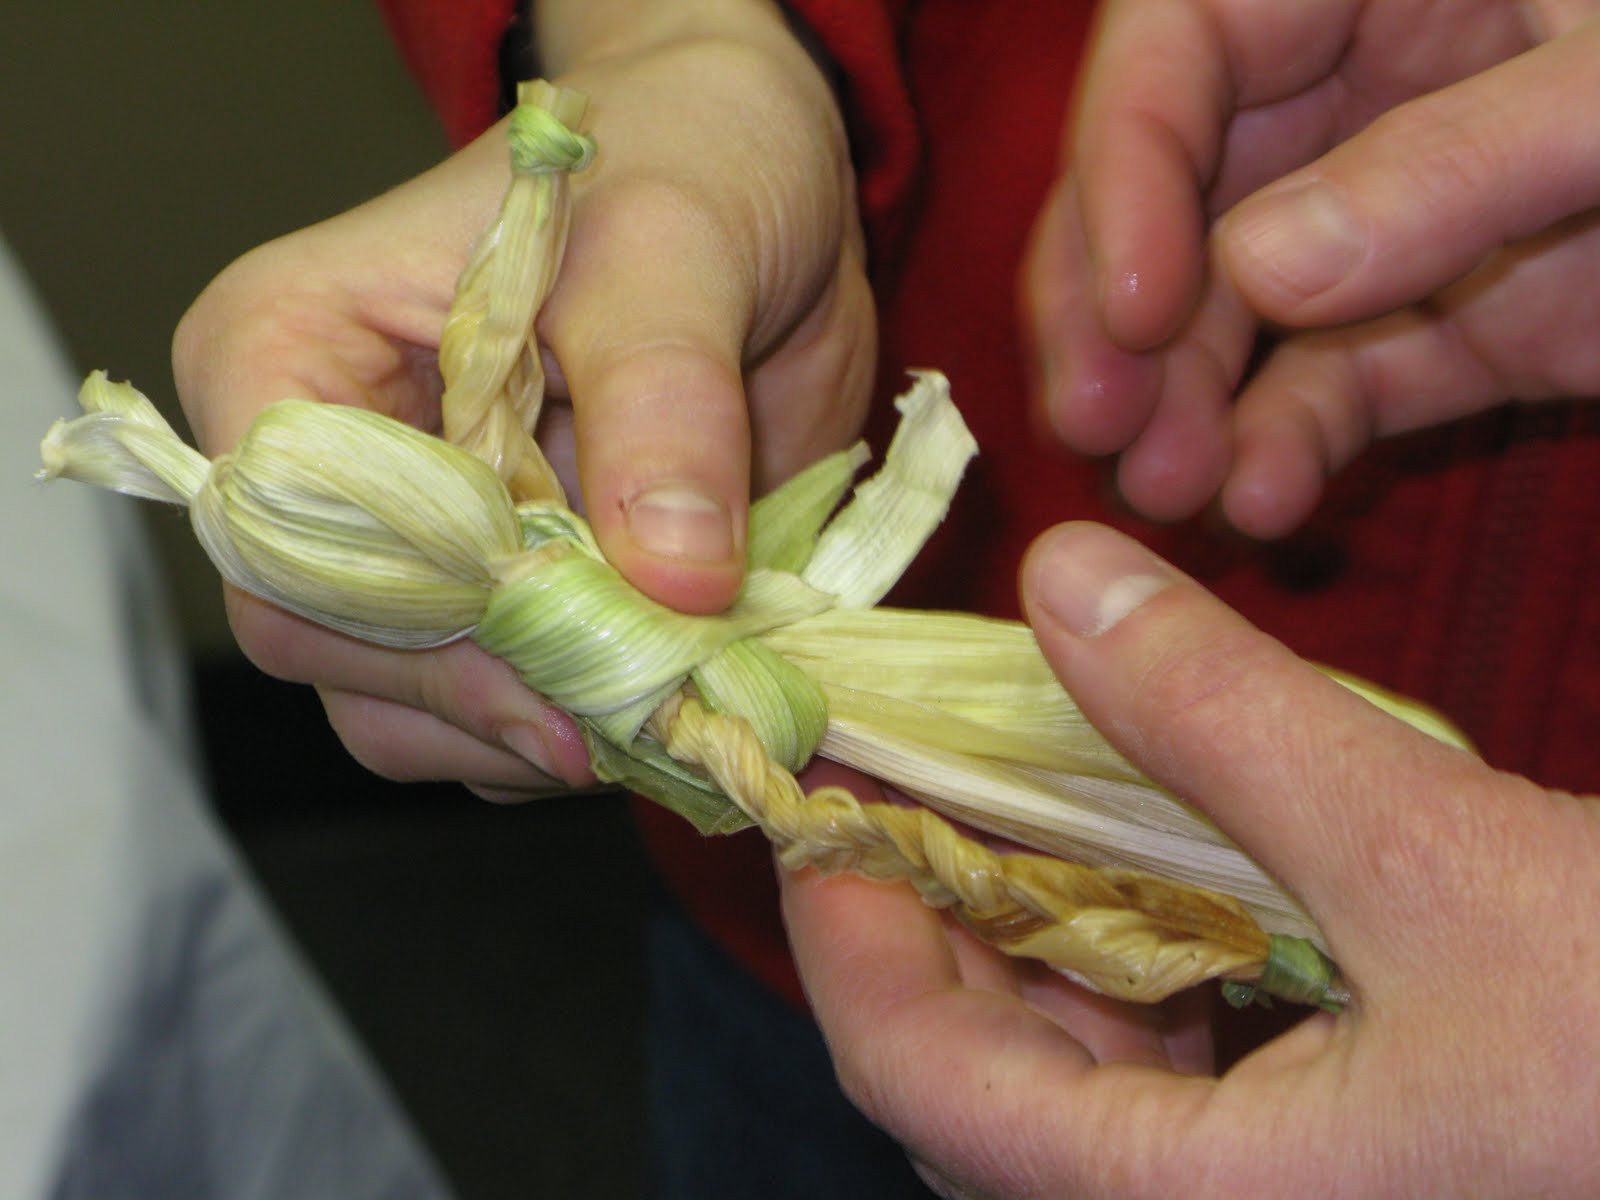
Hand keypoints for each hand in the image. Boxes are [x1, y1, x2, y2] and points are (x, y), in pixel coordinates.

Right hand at [174, 1, 872, 797]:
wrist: (754, 205)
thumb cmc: (675, 166)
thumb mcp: (671, 248)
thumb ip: (661, 405)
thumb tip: (667, 576)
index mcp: (287, 348)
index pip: (277, 522)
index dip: (407, 599)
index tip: (555, 628)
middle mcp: (326, 473)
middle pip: (327, 642)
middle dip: (486, 684)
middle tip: (642, 691)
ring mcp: (412, 557)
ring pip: (404, 713)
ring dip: (537, 732)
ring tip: (669, 696)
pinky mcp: (499, 614)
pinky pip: (497, 729)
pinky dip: (578, 738)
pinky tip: (664, 696)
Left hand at [783, 522, 1599, 1196]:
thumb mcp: (1441, 863)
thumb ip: (1229, 724)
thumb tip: (1065, 576)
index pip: (919, 1074)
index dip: (844, 923)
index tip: (818, 796)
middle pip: (978, 1080)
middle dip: (941, 915)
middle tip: (928, 773)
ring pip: (1078, 1080)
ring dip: (1044, 939)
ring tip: (1041, 806)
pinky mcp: (1339, 1170)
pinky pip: (1182, 1083)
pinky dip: (1147, 973)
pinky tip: (1182, 884)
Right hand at [1025, 2, 1599, 534]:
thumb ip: (1456, 164)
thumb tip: (1262, 272)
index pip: (1184, 42)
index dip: (1127, 172)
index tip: (1131, 309)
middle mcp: (1361, 93)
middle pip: (1169, 193)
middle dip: (1114, 315)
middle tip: (1094, 424)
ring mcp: (1391, 225)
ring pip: (1226, 311)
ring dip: (1176, 405)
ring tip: (1164, 490)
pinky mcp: (1438, 331)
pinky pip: (1329, 389)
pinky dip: (1283, 450)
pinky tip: (1260, 503)